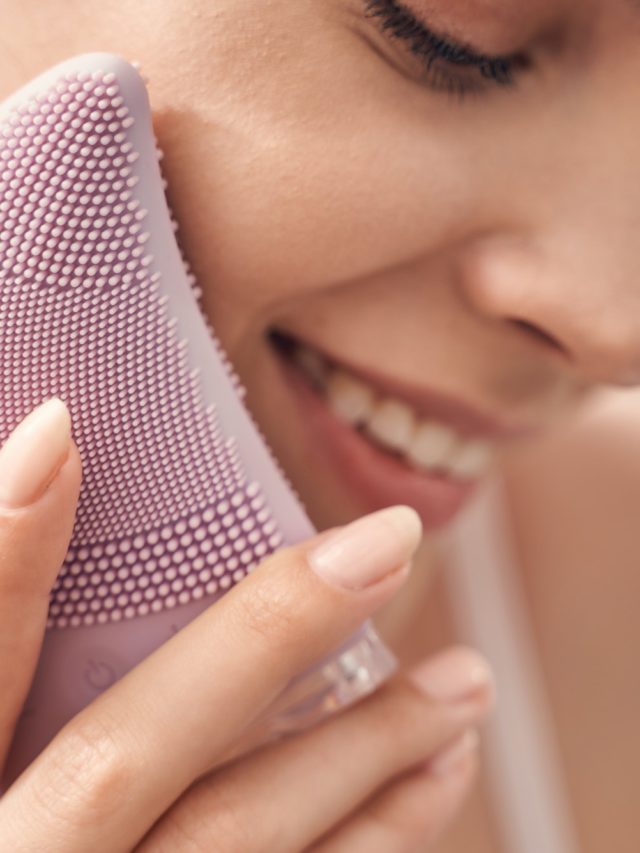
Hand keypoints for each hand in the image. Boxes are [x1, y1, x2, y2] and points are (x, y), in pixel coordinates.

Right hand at [0, 400, 494, 851]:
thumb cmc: (9, 832)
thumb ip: (9, 680)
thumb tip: (45, 502)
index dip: (1, 549)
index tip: (60, 436)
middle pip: (128, 760)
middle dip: (260, 640)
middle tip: (386, 547)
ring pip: (237, 850)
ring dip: (363, 760)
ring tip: (461, 686)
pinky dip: (368, 848)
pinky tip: (426, 789)